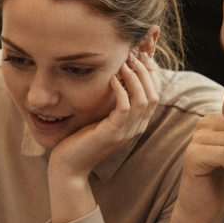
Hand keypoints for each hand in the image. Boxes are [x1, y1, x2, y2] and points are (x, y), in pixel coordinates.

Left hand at [50, 52, 159, 181]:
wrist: (70, 167)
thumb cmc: (81, 141)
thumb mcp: (101, 119)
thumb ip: (111, 104)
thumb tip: (115, 79)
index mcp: (136, 124)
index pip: (153, 95)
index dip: (150, 75)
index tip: (141, 56)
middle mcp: (136, 128)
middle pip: (153, 95)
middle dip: (145, 72)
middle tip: (133, 55)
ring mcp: (126, 132)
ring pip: (143, 99)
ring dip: (135, 78)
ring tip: (124, 63)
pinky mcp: (113, 133)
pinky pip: (125, 107)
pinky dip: (121, 90)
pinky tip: (112, 79)